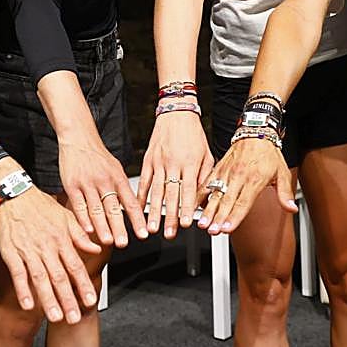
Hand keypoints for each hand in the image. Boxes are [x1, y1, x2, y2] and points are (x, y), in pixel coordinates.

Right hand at [0, 186, 101, 323]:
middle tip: (74, 318)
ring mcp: (29, 251)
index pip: (75, 266)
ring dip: (48, 299)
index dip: (82, 284)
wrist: (14, 194)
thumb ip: (80, 235)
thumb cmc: (40, 205)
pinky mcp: (12, 253)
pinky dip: (23, 289)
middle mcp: (47, 247)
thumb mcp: (65, 216)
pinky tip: (28, 304)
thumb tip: (96, 248)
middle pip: (59, 277)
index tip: (89, 300)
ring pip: (40, 279)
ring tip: (56, 316)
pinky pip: (18, 274)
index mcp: (61, 239)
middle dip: (67, 300)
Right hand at [58, 137, 147, 247]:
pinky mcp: (72, 185)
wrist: (79, 138)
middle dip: (120, 228)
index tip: (144, 234)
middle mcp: (105, 181)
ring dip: (103, 227)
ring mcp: (88, 183)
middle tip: (124, 243)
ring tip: (108, 241)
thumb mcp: (115, 169)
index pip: (130, 202)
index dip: (137, 220)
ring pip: (96, 209)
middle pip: (113, 208)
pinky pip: (79, 204)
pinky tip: (88, 229)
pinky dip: (83, 218)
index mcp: (118, 178)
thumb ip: (122, 189)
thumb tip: (133, 210)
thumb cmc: (98, 157)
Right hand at [138, 111, 213, 238]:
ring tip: (152, 228)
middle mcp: (173, 163)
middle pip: (170, 194)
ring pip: (155, 191)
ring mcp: (158, 162)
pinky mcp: (148, 159)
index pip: (188, 190)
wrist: (176, 112)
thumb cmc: (194, 134)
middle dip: (169, 217)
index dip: (187, 208)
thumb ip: (205, 177)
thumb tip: (204, 198)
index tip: (186, 224)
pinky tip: (139, 208)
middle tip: (168, 234)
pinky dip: (141, 196)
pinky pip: (144, 180)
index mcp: (190, 163)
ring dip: (153, 211)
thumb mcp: (207, 154)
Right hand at [197, 137, 294, 234]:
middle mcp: (239, 176)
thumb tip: (291, 208)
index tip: (227, 228)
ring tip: (202, 222)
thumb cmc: (269, 153)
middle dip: (218, 217)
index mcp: (254, 179)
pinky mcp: (219, 168)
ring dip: (208, 209)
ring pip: (215, 194)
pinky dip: (200, 194)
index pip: (243, 202)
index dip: (234, 217)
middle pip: (227, 201)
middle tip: (211, 230)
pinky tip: (195, 205)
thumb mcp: (282, 172)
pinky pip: (207, 182)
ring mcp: (227, 172)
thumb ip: (285, 193)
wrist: (256, 131)